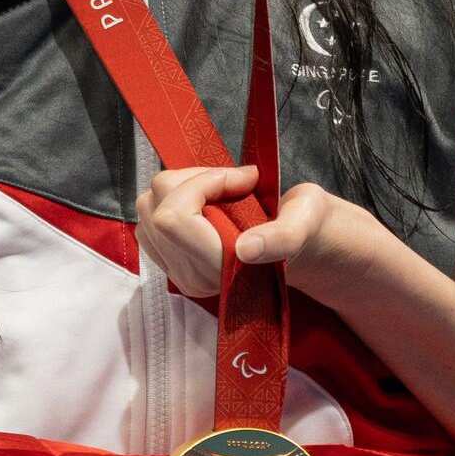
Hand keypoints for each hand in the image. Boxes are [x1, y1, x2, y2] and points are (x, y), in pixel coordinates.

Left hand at [138, 170, 393, 305]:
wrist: (305, 249)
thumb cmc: (307, 227)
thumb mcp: (306, 221)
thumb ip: (282, 236)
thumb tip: (246, 250)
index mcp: (223, 269)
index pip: (173, 217)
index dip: (202, 183)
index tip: (243, 179)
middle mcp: (194, 277)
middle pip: (154, 206)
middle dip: (192, 179)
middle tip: (234, 180)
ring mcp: (178, 272)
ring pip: (146, 208)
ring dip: (181, 186)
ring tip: (221, 190)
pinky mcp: (171, 262)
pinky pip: (148, 217)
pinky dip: (174, 197)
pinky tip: (207, 202)